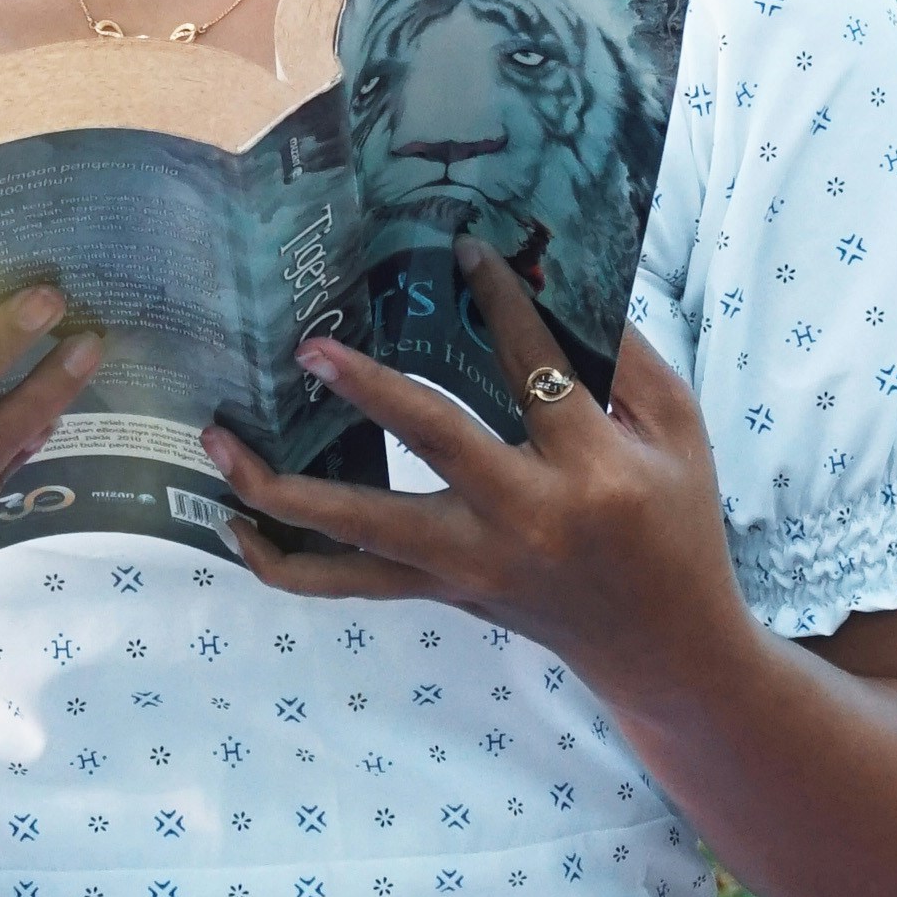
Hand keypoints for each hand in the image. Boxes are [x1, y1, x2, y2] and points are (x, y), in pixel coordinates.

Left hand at [204, 246, 745, 697]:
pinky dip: (283, 563)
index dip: (500, 303)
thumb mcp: (678, 432)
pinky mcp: (442, 592)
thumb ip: (624, 356)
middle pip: (433, 447)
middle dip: (368, 392)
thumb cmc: (674, 522)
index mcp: (591, 472)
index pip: (535, 369)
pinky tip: (236, 524)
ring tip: (219, 442)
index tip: (463, 250)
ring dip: (280, 491)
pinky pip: (346, 586)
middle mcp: (523, 520)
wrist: (662, 646)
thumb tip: (550, 278)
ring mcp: (471, 565)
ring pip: (359, 536)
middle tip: (310, 347)